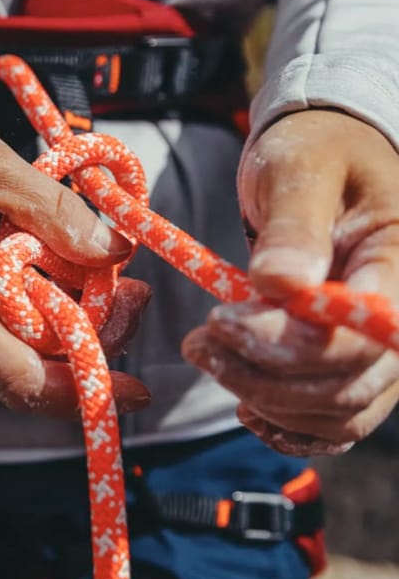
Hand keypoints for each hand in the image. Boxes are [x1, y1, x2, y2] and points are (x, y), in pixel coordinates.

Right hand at [0, 85, 150, 417]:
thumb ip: (52, 209)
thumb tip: (114, 252)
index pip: (22, 380)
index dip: (85, 392)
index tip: (136, 389)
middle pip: (31, 369)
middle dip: (91, 341)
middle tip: (135, 291)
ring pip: (15, 354)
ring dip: (65, 326)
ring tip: (102, 272)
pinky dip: (34, 315)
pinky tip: (55, 272)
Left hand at [182, 110, 398, 454]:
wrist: (328, 160)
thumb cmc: (318, 152)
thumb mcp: (301, 168)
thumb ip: (294, 225)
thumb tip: (280, 283)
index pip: (360, 338)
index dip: (287, 345)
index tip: (220, 319)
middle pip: (345, 387)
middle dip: (263, 377)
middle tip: (197, 343)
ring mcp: (382, 351)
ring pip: (337, 413)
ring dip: (264, 401)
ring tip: (207, 355)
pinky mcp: (353, 366)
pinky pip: (333, 424)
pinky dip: (287, 426)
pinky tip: (245, 404)